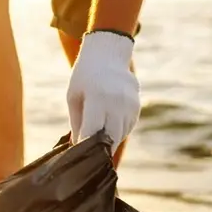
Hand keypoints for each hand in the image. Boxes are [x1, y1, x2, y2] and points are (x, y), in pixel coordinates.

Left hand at [66, 30, 139, 152]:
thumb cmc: (84, 77)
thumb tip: (78, 147)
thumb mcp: (74, 97)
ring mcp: (130, 105)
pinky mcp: (136, 107)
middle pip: (110, 138)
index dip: (85, 146)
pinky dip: (116, 132)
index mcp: (98, 98)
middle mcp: (117, 102)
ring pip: (120, 135)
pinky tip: (106, 127)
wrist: (108, 55)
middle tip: (88, 156)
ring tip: (95, 141)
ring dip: (107, 141)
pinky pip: (126, 128)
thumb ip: (77, 123)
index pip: (93, 132)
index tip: (78, 155)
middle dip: (98, 149)